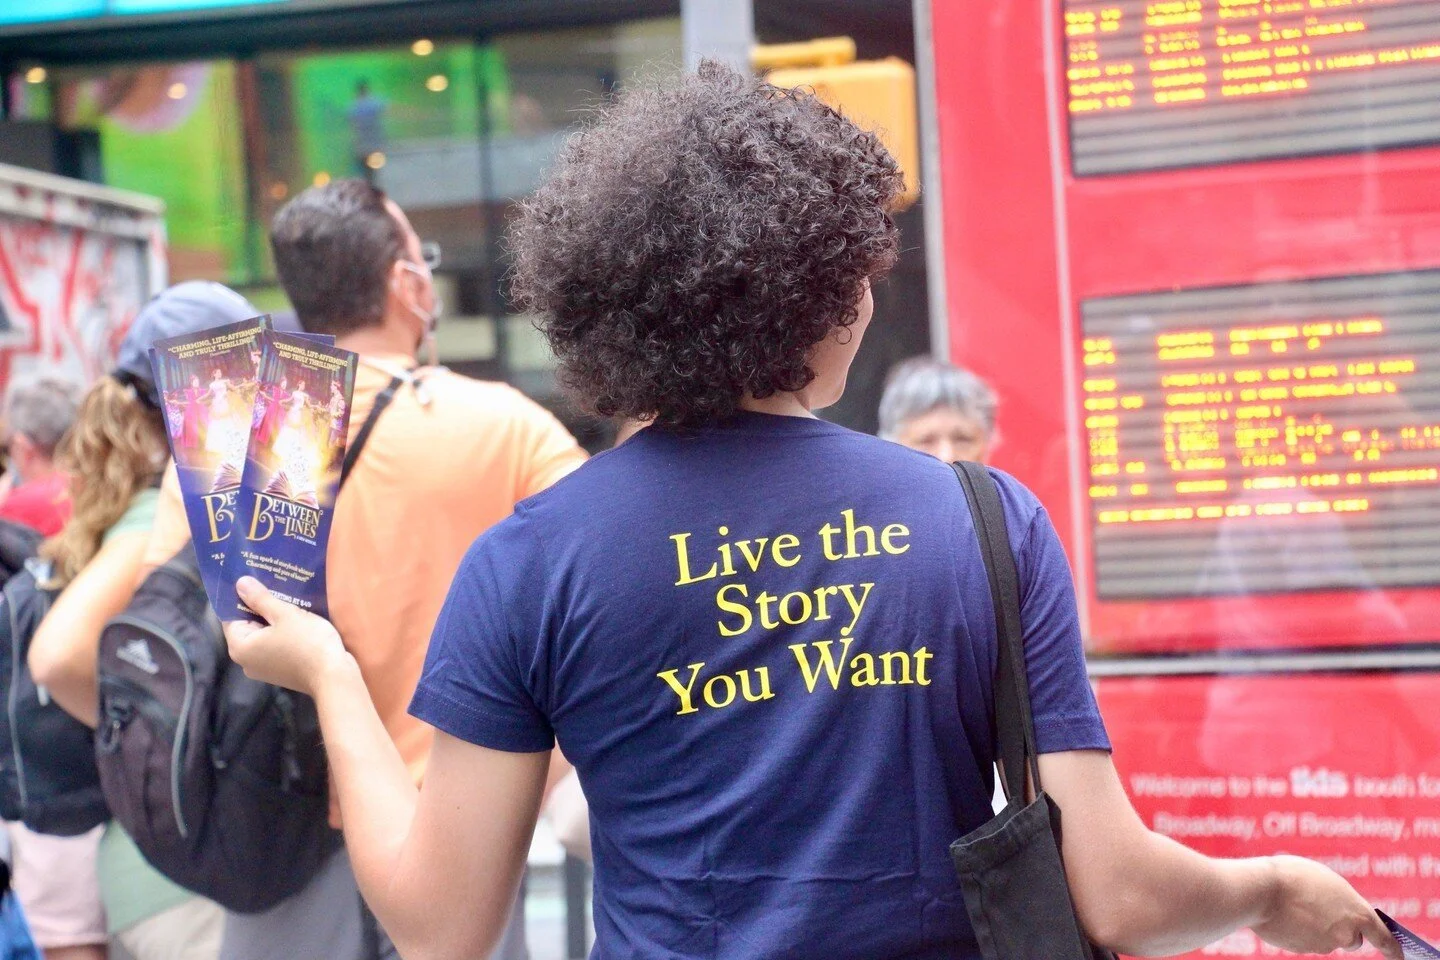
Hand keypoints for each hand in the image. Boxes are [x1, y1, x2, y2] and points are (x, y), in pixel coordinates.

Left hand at [222, 577, 350, 695]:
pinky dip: (281, 634)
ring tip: (288, 599)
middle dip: (260, 607)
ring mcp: (263, 669)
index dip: (242, 598)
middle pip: (247, 627)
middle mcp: (246, 661)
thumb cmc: (307, 643)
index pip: (230, 616)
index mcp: (240, 647)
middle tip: (274, 585)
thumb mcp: (285, 614)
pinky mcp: (280, 672)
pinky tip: (296, 620)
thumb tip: (240, 583)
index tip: (254, 580)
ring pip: (263, 636)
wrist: (334, 677)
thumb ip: (261, 598)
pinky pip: (274, 646)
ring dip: (273, 620)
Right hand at [1251, 855, 1400, 958]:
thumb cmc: (1293, 876)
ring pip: (1325, 939)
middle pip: (1352, 939)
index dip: (1392, 948)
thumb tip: (1339, 911)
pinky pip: (1304, 941)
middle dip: (1342, 931)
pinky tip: (1284, 914)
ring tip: (1295, 904)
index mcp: (1357, 912)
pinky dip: (1299, 931)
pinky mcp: (1302, 949)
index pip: (1383, 937)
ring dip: (1316, 927)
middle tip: (1323, 911)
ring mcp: (1323, 944)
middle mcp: (1345, 933)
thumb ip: (1341, 899)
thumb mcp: (1326, 879)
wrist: (1261, 890)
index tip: (1398, 956)